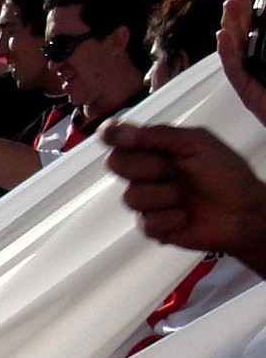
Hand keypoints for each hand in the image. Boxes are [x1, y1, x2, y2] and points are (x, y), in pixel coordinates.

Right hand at [99, 121, 265, 278]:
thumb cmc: (226, 174)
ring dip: (162, 196)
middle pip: (116, 164)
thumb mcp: (198, 143)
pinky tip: (186, 217)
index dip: (111, 135)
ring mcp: (148, 201)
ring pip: (130, 197)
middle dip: (145, 167)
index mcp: (156, 149)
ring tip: (184, 198)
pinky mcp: (154, 227)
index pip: (119, 138)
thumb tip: (121, 130)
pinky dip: (169, 219)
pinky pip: (145, 223)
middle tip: (170, 171)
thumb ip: (160, 136)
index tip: (117, 137)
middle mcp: (146, 173)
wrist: (245, 212)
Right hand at [218, 0, 265, 127]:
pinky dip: (227, 52)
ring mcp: (251, 74)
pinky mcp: (246, 90)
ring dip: (230, 25)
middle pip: (244, 31)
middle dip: (238, 10)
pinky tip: (222, 36)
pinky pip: (233, 69)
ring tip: (228, 6)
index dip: (254, 5)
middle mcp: (259, 58)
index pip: (259, 24)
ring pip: (235, 46)